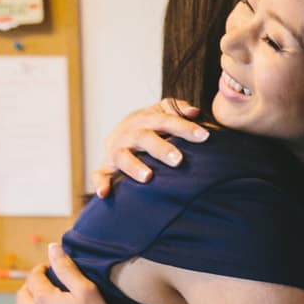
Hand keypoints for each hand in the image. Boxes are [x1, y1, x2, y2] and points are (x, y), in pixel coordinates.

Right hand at [90, 98, 211, 197]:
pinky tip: (104, 193)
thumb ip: (177, 110)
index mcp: (145, 120)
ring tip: (148, 177)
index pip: (166, 121)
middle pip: (143, 138)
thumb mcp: (160, 113)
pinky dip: (100, 183)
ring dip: (134, 166)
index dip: (184, 128)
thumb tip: (194, 112)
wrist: (120, 134)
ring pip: (122, 157)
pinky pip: (99, 175)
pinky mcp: (105, 168)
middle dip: (161, 149)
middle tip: (178, 160)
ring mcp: (115, 151)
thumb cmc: (149, 127)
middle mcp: (129, 134)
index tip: (204, 136)